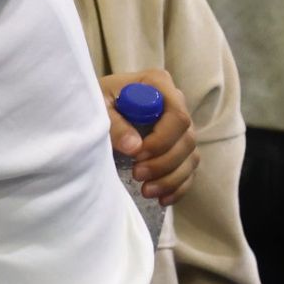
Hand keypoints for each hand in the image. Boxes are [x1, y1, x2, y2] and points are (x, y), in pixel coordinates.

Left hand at [100, 69, 200, 206]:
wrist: (93, 107)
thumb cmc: (96, 101)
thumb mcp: (98, 107)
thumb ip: (115, 123)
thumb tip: (134, 147)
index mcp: (158, 85)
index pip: (177, 116)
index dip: (161, 140)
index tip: (137, 154)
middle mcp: (174, 103)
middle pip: (187, 139)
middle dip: (164, 163)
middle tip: (137, 175)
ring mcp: (179, 127)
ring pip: (190, 157)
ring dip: (171, 179)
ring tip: (146, 191)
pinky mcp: (177, 146)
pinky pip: (189, 170)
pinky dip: (178, 187)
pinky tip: (162, 199)